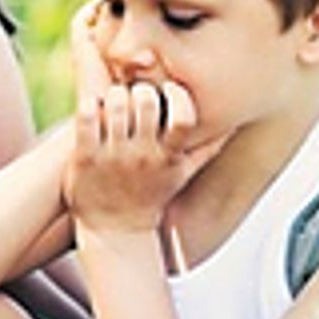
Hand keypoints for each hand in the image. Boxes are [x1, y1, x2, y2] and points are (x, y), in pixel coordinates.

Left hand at [63, 1, 222, 234]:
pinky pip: (87, 119)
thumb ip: (207, 149)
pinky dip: (90, 107)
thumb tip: (233, 125)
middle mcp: (142, 155)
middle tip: (135, 92)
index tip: (169, 91)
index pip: (183, 117)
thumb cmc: (151, 195)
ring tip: (114, 100)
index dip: (178, 95)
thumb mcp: (182, 175)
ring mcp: (112, 156)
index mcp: (168, 156)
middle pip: (146, 101)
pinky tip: (93, 108)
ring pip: (116, 104)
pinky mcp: (85, 157)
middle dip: (141, 89)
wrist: (115, 229)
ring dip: (115, 95)